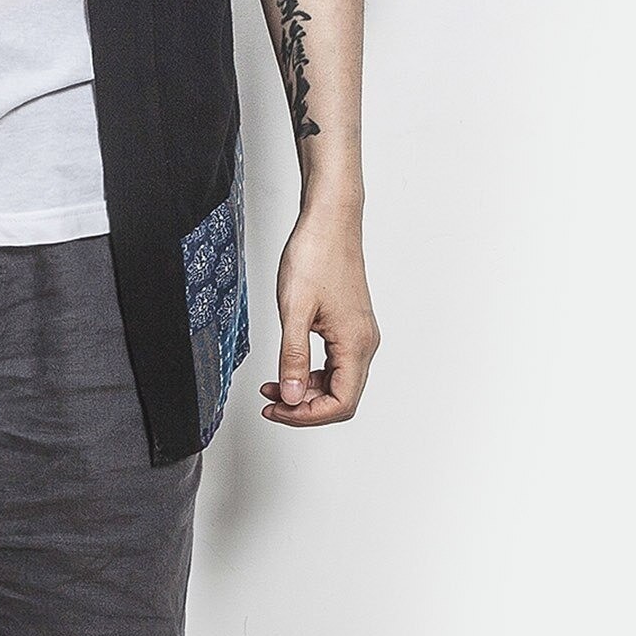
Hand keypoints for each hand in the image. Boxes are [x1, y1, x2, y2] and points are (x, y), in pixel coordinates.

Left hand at [259, 208, 379, 425]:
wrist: (329, 221)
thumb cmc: (316, 255)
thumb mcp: (294, 309)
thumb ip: (292, 356)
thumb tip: (290, 396)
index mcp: (356, 344)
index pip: (340, 403)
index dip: (306, 415)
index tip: (276, 409)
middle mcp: (364, 343)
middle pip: (342, 397)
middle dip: (305, 406)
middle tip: (270, 403)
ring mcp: (359, 333)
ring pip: (338, 381)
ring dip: (307, 389)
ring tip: (273, 386)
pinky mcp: (350, 323)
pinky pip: (336, 361)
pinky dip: (313, 371)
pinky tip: (290, 365)